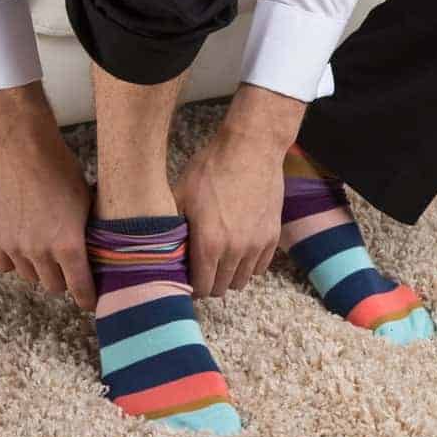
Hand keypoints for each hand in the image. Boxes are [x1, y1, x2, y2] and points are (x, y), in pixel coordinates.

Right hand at [0, 83, 95, 309]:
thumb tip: (98, 252)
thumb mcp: (87, 202)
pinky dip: (13, 261)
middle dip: (64, 279)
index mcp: (69, 245)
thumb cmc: (62, 169)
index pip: (80, 288)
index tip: (90, 302)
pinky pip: (4, 266)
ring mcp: (14, 247)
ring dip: (39, 269)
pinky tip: (22, 247)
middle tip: (69, 267)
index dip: (87, 298)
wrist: (23, 149)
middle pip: (54, 286)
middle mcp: (40, 252)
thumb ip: (88, 234)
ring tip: (46, 251)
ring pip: (29, 276)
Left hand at [174, 85, 305, 297]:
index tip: (186, 275)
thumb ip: (173, 231)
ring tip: (219, 259)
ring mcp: (257, 245)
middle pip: (221, 288)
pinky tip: (238, 250)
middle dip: (208, 282)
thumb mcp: (180, 195)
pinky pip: (260, 267)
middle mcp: (235, 251)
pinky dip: (248, 265)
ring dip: (228, 275)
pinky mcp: (272, 236)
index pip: (200, 288)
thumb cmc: (211, 169)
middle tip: (200, 267)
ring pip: (242, 281)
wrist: (251, 149)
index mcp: (208, 244)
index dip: (190, 285)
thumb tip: (163, 253)